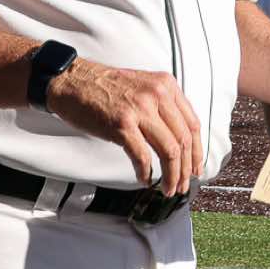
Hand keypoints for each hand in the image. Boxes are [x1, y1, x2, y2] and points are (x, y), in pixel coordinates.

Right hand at [45, 58, 203, 195]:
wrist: (72, 80)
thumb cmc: (104, 87)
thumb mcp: (143, 86)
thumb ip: (162, 105)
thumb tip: (178, 139)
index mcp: (166, 86)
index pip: (192, 124)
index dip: (197, 151)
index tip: (196, 167)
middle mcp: (157, 95)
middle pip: (184, 140)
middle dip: (186, 169)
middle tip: (182, 185)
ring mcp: (139, 109)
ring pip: (169, 151)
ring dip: (171, 175)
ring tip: (168, 188)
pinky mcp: (121, 124)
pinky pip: (142, 156)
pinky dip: (146, 172)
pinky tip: (145, 179)